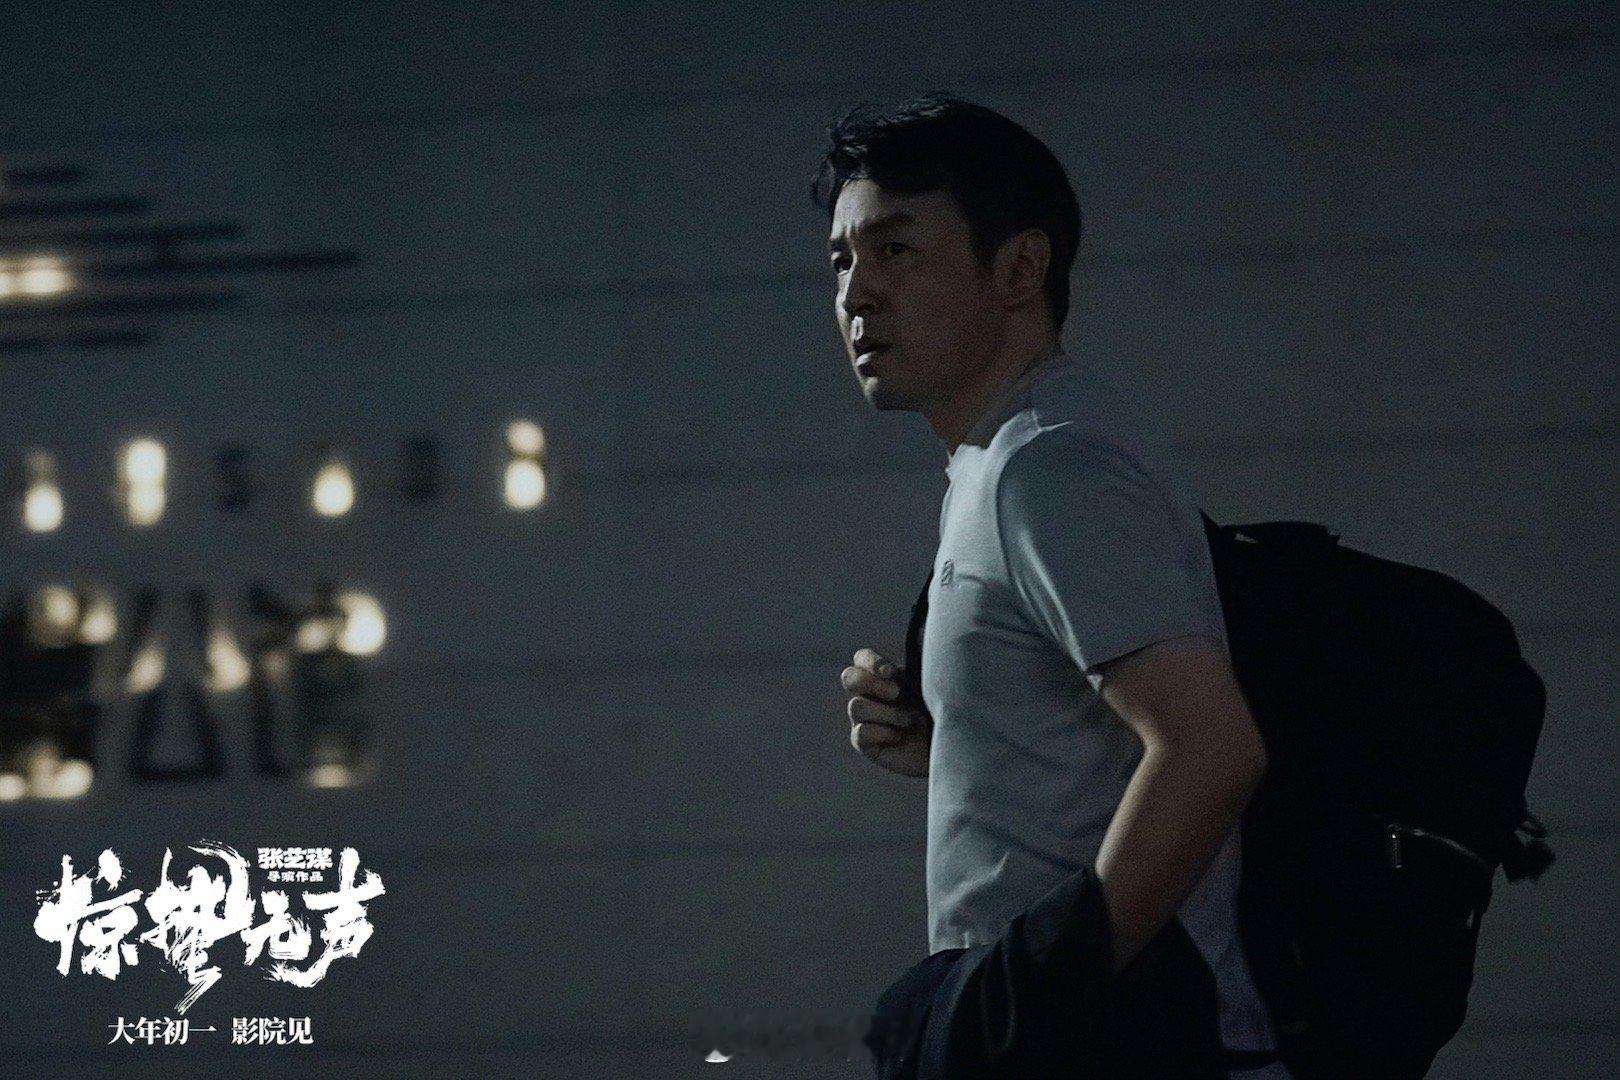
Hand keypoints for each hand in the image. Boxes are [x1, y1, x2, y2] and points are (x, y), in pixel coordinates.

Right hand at [842, 647, 932, 777]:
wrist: (950, 746)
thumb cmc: (945, 712)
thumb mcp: (934, 683)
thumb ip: (921, 662)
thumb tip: (921, 636)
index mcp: (884, 676)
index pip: (861, 658)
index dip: (871, 662)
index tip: (891, 673)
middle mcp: (871, 695)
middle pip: (849, 677)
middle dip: (870, 683)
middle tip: (896, 693)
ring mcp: (866, 719)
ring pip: (856, 706)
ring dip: (887, 712)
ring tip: (909, 720)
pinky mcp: (866, 743)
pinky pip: (860, 733)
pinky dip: (883, 732)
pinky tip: (900, 737)